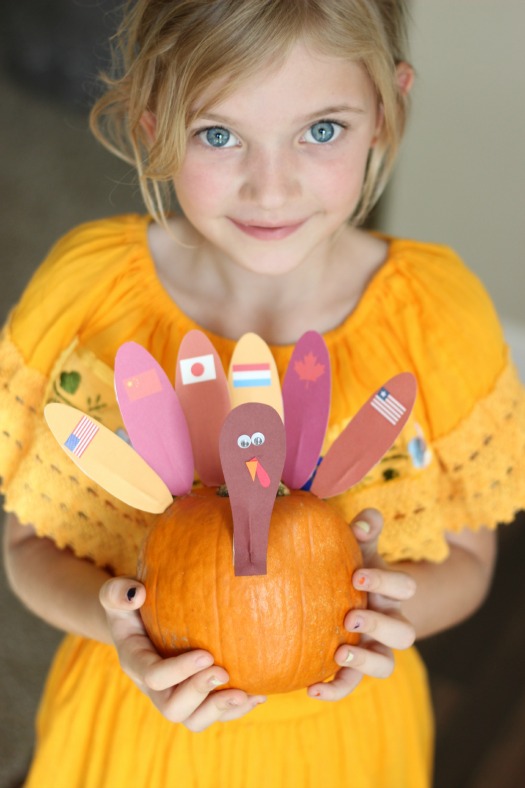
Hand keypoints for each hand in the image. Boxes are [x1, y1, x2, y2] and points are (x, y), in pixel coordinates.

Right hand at [99, 578, 265, 730]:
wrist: (138, 622)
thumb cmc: (130, 606)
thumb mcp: (117, 594)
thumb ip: (118, 592)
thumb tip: (137, 594)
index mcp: (136, 663)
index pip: (154, 676)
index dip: (179, 671)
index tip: (206, 654)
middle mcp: (154, 688)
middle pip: (172, 708)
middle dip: (199, 693)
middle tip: (223, 671)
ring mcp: (175, 695)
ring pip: (194, 720)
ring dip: (220, 710)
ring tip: (245, 693)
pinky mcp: (195, 696)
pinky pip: (214, 714)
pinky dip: (237, 709)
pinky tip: (259, 693)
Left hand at [307, 508, 415, 700]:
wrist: (345, 592)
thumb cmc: (351, 563)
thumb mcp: (360, 543)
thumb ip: (366, 527)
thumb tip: (362, 523)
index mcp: (392, 592)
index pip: (405, 587)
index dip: (386, 582)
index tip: (357, 576)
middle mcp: (390, 622)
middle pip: (404, 632)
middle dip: (379, 626)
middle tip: (350, 618)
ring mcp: (375, 648)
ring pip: (386, 665)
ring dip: (364, 663)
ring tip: (338, 655)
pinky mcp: (354, 667)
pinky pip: (351, 685)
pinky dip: (335, 689)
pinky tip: (311, 688)